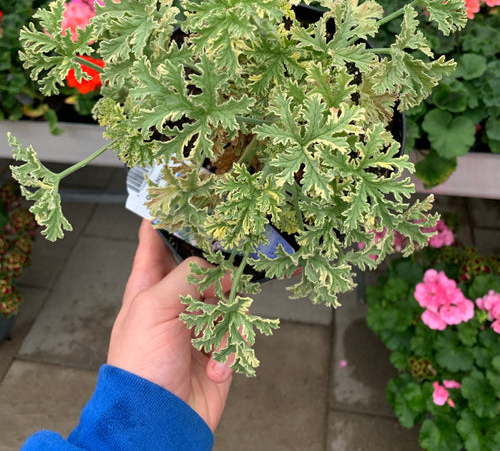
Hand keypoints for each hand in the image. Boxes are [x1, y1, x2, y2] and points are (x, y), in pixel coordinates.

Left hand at [107, 219, 232, 431]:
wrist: (159, 422)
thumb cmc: (140, 366)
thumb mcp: (154, 307)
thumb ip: (188, 275)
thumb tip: (217, 265)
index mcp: (149, 286)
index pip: (156, 242)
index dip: (167, 219)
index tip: (184, 196)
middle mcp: (175, 301)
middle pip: (204, 266)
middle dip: (217, 272)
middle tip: (225, 271)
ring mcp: (199, 324)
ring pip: (228, 295)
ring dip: (225, 316)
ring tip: (212, 338)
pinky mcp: (220, 346)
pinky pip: (238, 330)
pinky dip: (230, 346)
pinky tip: (215, 364)